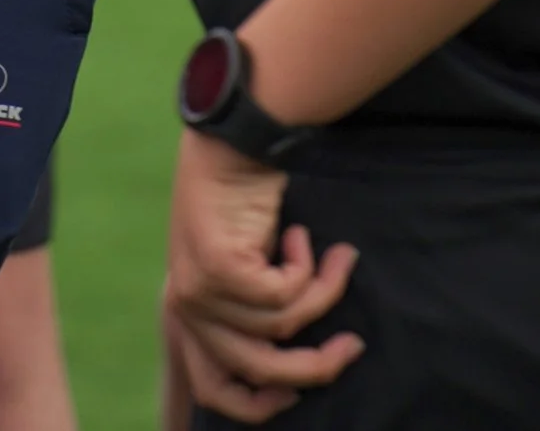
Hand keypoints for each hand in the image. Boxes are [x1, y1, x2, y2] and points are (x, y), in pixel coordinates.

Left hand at [165, 131, 360, 421]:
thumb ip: (253, 309)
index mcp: (187, 310)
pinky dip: (307, 267)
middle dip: (315, 366)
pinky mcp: (220, 269)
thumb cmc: (244, 195)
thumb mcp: (244, 262)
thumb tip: (298, 353)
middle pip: (257, 370)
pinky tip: (300, 233)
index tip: (297, 394)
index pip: (212, 389)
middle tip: (353, 346)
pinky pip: (285, 295)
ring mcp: (199, 289)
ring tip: (335, 257)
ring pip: (281, 327)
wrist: (231, 136)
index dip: (259, 404)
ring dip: (322, 293)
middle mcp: (185, 306)